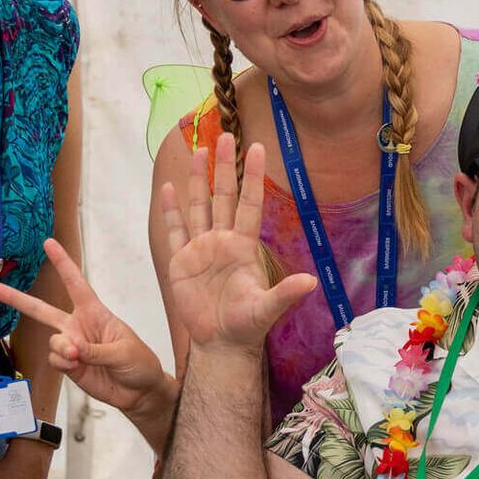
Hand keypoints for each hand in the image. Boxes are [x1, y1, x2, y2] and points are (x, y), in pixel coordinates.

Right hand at [0, 239, 170, 416]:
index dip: (63, 263)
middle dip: (17, 299)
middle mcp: (78, 326)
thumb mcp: (122, 351)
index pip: (76, 284)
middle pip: (42, 310)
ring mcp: (71, 346)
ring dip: (63, 348)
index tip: (49, 243)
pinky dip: (64, 363)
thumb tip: (71, 349)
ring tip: (79, 357)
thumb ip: (94, 350)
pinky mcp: (68, 365)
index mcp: (95, 313)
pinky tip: (77, 366)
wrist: (139, 391)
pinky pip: (54, 360)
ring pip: (52, 341)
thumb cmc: (137, 362)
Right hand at [160, 134, 316, 351]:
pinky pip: (175, 231)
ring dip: (196, 179)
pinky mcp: (180, 263)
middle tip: (224, 134)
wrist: (221, 343)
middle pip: (223, 195)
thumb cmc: (246, 326)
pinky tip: (168, 188)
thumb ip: (285, 294)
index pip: (249, 203)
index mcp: (243, 246)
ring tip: (197, 150)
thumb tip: (311, 282)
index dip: (252, 176)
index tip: (256, 148)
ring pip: (198, 205)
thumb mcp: (267, 309)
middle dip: (223, 165)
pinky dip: (171, 211)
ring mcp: (200, 249)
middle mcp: (222, 241)